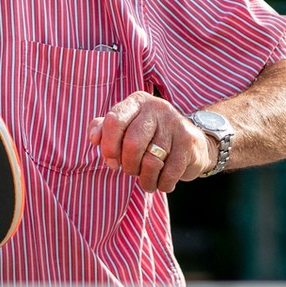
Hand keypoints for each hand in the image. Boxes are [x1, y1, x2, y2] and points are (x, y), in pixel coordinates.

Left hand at [87, 91, 213, 193]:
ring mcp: (174, 123)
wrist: (191, 143)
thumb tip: (94, 138)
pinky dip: (162, 184)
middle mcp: (157, 107)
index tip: (111, 162)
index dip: (108, 146)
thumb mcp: (125, 128)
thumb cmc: (149, 137)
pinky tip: (162, 182)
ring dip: (145, 180)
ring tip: (147, 181)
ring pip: (151, 162)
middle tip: (132, 171)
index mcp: (136, 102)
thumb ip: (104, 130)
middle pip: (132, 144)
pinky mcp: (188, 142)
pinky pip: (169, 173)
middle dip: (128, 166)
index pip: (114, 121)